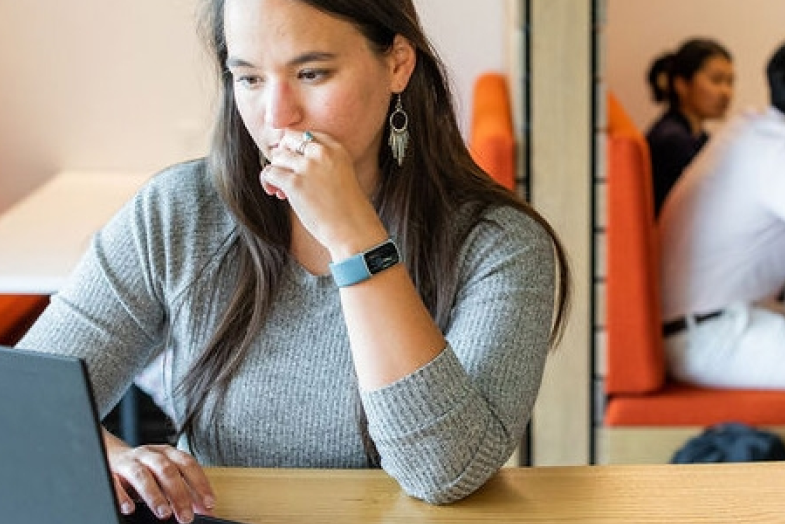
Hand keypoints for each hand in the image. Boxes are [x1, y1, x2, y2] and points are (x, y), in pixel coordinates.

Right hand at [104, 431, 214, 523]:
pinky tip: (129, 509)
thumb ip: (183, 489)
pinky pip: (114, 483)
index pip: (188, 464)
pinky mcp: (110, 472)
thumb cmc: (145, 469)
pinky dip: (122, 496)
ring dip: (154, 496)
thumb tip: (202, 509)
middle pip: (167, 470)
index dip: (200, 483)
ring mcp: (129, 462)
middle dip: (179, 494)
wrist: (111, 455)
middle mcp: (149, 455)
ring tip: (164, 514)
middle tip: (186, 517)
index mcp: (167, 453)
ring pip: (142, 476)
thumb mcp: (165, 474)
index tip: (209, 503)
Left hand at [260, 129, 386, 255]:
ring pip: (277, 156)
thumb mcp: (341, 174)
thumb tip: (287, 158)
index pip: (306, 135)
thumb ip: (322, 162)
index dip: (296, 148)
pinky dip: (267, 181)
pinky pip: (269, 172)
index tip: (296, 164)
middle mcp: (322, 153)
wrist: (352, 229)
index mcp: (337, 149)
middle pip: (289, 140)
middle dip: (284, 155)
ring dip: (276, 170)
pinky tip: (274, 192)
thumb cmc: (346, 207)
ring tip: (281, 187)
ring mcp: (308, 167)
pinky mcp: (294, 183)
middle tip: (287, 174)